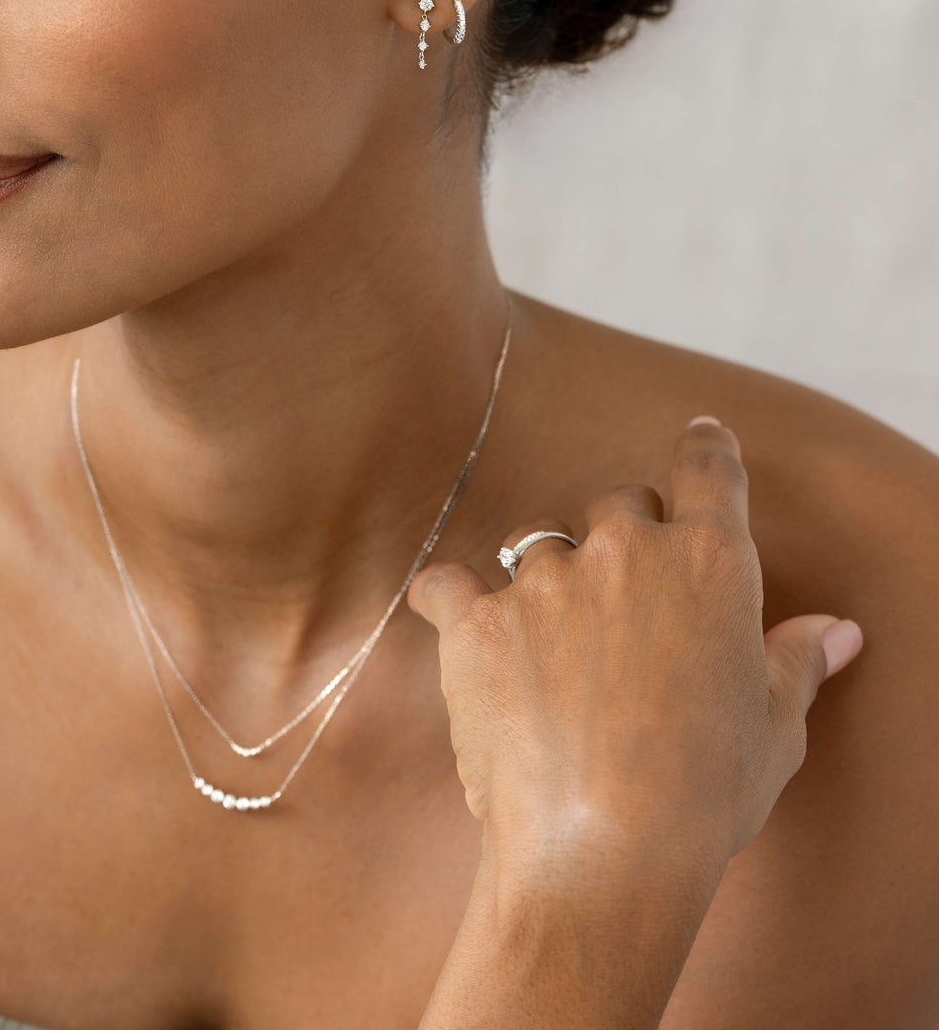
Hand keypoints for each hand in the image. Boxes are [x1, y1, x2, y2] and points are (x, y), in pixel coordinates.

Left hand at [406, 417, 863, 874]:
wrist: (604, 852)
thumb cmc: (705, 795)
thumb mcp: (774, 728)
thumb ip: (796, 660)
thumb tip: (837, 630)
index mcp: (709, 564)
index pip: (707, 473)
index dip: (704, 448)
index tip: (699, 433)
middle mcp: (624, 551)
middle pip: (616, 505)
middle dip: (622, 538)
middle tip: (623, 604)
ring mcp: (543, 580)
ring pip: (536, 542)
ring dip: (545, 577)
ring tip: (552, 648)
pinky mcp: (477, 620)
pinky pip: (446, 584)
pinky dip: (448, 598)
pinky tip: (448, 614)